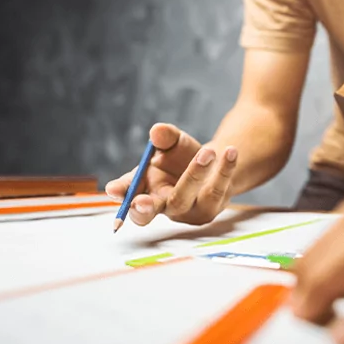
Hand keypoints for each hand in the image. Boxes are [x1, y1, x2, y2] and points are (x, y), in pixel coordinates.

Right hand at [105, 123, 237, 225]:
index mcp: (146, 190)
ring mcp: (187, 211)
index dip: (120, 194)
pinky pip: (216, 190)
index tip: (113, 190)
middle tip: (139, 202)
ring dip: (194, 174)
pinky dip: (224, 170)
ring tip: (208, 151)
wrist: (213, 164)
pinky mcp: (211, 208)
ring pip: (185, 197)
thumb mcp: (172, 142)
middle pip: (150, 212)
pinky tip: (230, 151)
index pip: (128, 195)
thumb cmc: (182, 157)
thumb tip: (157, 131)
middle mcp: (163, 205)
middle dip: (143, 209)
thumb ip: (165, 137)